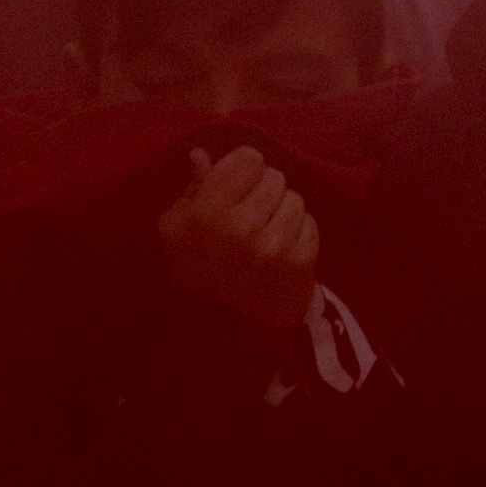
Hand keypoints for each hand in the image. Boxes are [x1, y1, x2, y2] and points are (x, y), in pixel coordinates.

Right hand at [155, 143, 321, 337]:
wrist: (223, 333)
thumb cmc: (194, 275)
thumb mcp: (175, 231)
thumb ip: (191, 190)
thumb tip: (201, 153)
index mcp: (207, 212)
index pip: (249, 159)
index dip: (245, 169)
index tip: (240, 187)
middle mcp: (242, 225)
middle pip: (275, 177)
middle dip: (264, 192)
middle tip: (253, 214)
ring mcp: (275, 246)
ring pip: (296, 200)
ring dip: (283, 212)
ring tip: (268, 233)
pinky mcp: (301, 265)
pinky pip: (311, 226)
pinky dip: (299, 234)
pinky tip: (282, 250)